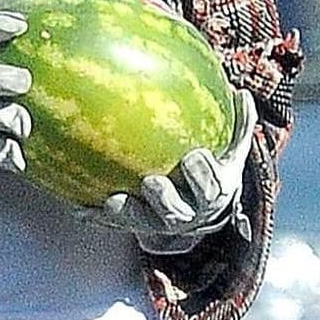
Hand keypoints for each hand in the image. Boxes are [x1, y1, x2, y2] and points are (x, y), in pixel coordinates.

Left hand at [82, 89, 256, 252]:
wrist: (199, 208)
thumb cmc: (213, 167)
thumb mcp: (230, 148)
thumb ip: (239, 124)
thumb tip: (243, 94)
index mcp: (211, 194)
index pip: (212, 187)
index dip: (203, 174)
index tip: (195, 155)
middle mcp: (186, 214)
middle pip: (177, 213)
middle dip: (166, 200)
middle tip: (152, 182)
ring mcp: (157, 223)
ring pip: (142, 223)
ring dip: (127, 213)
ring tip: (112, 200)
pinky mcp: (131, 226)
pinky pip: (112, 224)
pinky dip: (95, 216)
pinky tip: (77, 206)